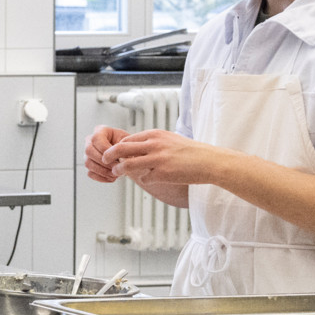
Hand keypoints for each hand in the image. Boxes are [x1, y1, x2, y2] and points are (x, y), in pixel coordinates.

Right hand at [83, 125, 127, 183]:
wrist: (133, 155)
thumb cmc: (132, 146)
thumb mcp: (131, 143)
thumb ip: (124, 147)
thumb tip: (120, 158)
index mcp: (101, 131)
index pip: (96, 138)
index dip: (105, 149)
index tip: (117, 157)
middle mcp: (91, 141)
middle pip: (88, 151)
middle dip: (104, 162)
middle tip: (117, 167)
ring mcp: (88, 154)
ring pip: (88, 163)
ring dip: (103, 171)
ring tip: (117, 174)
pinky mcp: (90, 165)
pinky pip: (90, 173)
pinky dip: (102, 178)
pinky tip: (113, 177)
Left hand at [101, 129, 231, 186]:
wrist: (210, 161)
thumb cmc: (191, 152)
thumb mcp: (169, 140)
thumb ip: (151, 142)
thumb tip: (133, 147)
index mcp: (155, 134)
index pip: (127, 140)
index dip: (117, 148)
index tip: (113, 154)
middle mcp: (154, 145)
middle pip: (121, 149)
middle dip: (109, 156)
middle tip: (104, 161)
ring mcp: (157, 159)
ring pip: (127, 165)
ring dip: (119, 170)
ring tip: (116, 173)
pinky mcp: (162, 173)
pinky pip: (143, 179)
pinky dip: (143, 180)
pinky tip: (150, 180)